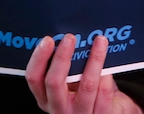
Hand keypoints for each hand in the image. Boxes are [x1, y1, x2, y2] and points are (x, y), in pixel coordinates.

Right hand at [26, 34, 142, 113]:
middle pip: (54, 82)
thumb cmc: (85, 95)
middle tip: (70, 37)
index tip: (48, 40)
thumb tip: (68, 37)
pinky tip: (108, 64)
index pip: (34, 78)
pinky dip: (106, 75)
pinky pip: (104, 93)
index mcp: (46, 98)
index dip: (39, 58)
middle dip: (61, 57)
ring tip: (99, 41)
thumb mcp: (69, 83)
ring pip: (86, 85)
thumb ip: (66, 67)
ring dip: (94, 59)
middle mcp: (59, 108)